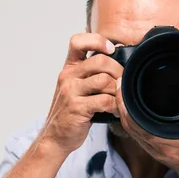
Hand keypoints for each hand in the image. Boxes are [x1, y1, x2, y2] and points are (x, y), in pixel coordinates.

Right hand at [40, 33, 123, 154]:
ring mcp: (71, 92)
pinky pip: (104, 100)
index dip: (97, 40)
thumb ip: (91, 72)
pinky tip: (114, 111)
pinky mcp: (77, 108)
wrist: (55, 137)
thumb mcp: (76, 87)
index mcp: (69, 68)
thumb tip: (116, 52)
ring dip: (117, 90)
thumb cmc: (70, 112)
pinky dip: (115, 106)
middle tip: (123, 83)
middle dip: (118, 70)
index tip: (111, 49)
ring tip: (118, 99)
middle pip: (100, 60)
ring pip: (104, 80)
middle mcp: (68, 77)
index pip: (78, 41)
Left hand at [114, 77, 178, 176]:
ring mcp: (151, 148)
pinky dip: (126, 119)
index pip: (140, 120)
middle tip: (119, 84)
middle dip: (121, 102)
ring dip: (122, 110)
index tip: (125, 85)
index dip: (129, 102)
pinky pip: (133, 133)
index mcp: (170, 138)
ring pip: (129, 128)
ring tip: (120, 92)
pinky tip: (125, 108)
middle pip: (130, 122)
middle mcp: (157, 144)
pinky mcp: (148, 149)